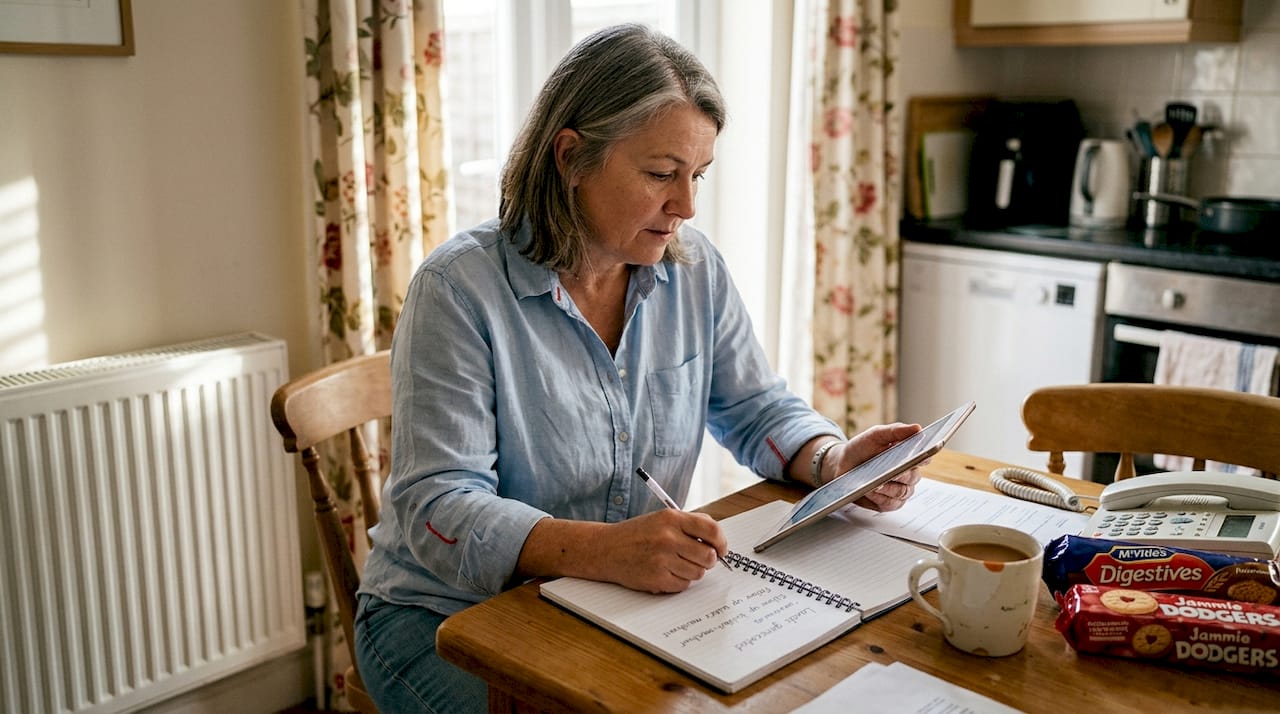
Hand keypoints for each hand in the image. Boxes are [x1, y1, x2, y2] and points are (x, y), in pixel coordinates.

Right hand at [598, 509, 727, 593]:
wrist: (606, 549)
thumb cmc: (637, 534)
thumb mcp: (662, 518)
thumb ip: (690, 523)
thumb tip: (718, 538)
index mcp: (672, 518)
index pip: (712, 529)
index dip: (722, 542)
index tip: (722, 549)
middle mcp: (668, 538)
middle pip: (709, 556)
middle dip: (708, 560)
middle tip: (700, 558)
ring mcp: (662, 560)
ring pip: (698, 573)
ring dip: (692, 571)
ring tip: (677, 564)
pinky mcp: (657, 579)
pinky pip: (684, 585)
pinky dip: (679, 581)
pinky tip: (666, 572)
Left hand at [828, 422, 925, 512]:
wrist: (842, 464)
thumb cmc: (861, 448)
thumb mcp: (875, 435)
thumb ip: (895, 431)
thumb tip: (917, 428)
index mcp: (908, 456)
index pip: (924, 457)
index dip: (924, 458)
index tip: (919, 457)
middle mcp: (908, 475)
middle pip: (913, 477)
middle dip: (901, 475)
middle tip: (891, 472)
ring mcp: (900, 491)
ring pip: (903, 492)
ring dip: (889, 488)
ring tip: (876, 483)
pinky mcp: (888, 504)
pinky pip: (890, 504)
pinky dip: (880, 498)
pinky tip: (871, 491)